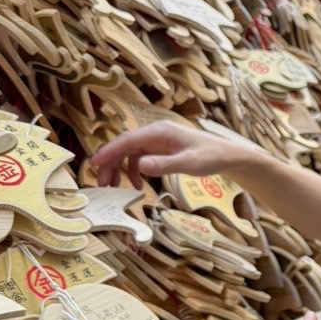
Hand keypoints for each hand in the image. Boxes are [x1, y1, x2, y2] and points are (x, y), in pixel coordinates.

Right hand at [91, 121, 255, 189]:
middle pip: (124, 146)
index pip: (127, 140)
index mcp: (159, 131)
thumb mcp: (189, 163)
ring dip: (119, 169)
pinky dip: (133, 171)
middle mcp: (154, 133)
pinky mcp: (159, 150)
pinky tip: (135, 186)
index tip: (94, 164)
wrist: (226, 155)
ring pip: (129, 153)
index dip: (109, 152)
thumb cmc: (210, 156)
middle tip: (101, 184)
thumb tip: (139, 166)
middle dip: (110, 164)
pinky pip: (139, 159)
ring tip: (113, 188)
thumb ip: (164, 165)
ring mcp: (156, 141)